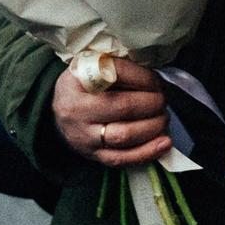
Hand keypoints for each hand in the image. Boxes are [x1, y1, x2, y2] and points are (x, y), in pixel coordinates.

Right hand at [52, 57, 170, 167]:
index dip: (144, 78)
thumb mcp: (93, 65)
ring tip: (164, 118)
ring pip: (124, 135)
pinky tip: (165, 143)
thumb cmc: (85, 85)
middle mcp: (77, 108)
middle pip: (123, 106)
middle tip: (163, 100)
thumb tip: (159, 82)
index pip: (117, 74)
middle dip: (152, 103)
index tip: (158, 81)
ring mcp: (84, 135)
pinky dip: (147, 152)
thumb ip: (121, 67)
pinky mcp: (92, 155)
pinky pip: (122, 158)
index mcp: (78, 79)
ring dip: (153, 127)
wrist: (59, 110)